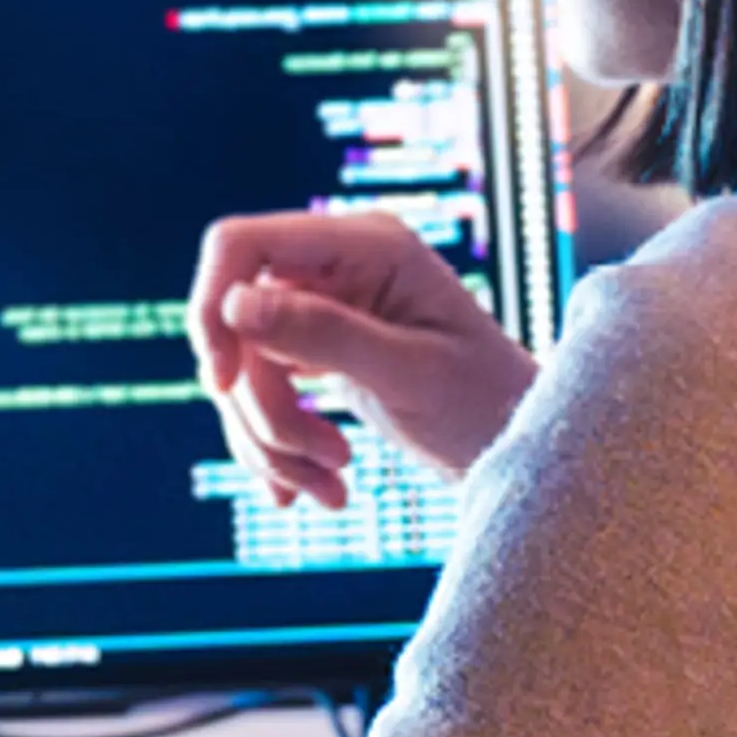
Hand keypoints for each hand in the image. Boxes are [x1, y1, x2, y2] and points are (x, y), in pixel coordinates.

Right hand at [189, 205, 537, 505]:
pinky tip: (306, 491)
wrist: (522, 451)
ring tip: (333, 488)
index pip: (240, 244)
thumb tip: (233, 304)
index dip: (213, 307)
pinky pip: (258, 393)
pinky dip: (273, 449)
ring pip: (242, 367)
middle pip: (235, 321)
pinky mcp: (314, 353)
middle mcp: (334, 265)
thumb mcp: (410, 373)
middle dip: (262, 403)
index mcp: (363, 244)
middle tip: (321, 461)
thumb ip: (325, 334)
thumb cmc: (487, 405)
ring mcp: (322, 308)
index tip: (225, 383)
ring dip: (271, 439)